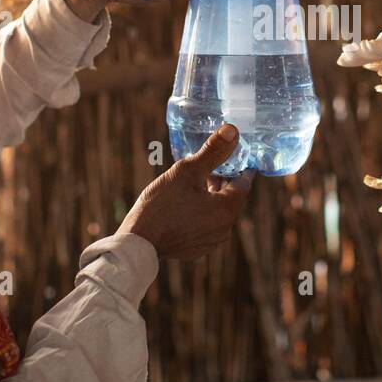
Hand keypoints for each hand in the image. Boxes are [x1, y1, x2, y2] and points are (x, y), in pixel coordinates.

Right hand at [118, 124, 253, 259]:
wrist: (137, 244)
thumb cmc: (162, 205)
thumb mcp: (187, 171)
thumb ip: (212, 151)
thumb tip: (233, 131)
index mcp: (227, 210)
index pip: (243, 183)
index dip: (239, 166)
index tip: (234, 154)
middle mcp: (224, 229)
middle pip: (231, 198)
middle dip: (223, 180)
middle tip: (211, 164)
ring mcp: (210, 242)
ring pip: (217, 212)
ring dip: (211, 196)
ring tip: (195, 181)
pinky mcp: (195, 249)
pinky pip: (205, 226)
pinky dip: (201, 212)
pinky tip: (184, 203)